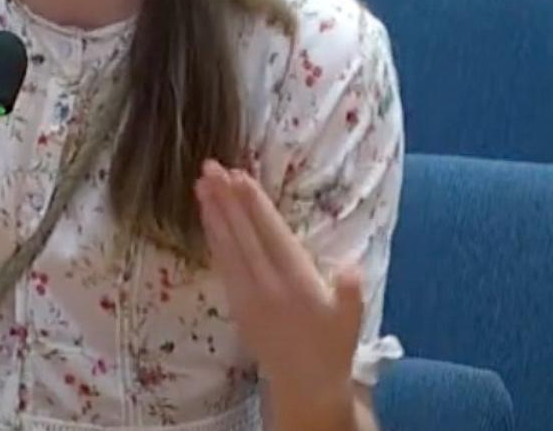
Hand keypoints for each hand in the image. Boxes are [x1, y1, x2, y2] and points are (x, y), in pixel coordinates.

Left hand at [195, 159, 362, 429]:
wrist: (306, 386)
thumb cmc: (333, 346)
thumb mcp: (352, 320)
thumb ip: (350, 292)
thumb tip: (350, 267)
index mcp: (297, 283)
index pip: (271, 235)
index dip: (254, 205)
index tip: (239, 177)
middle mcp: (267, 286)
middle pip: (243, 235)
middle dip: (226, 200)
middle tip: (210, 167)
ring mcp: (248, 295)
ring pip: (227, 247)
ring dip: (213, 214)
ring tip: (201, 184)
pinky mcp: (237, 304)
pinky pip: (222, 264)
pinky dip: (213, 238)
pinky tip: (207, 219)